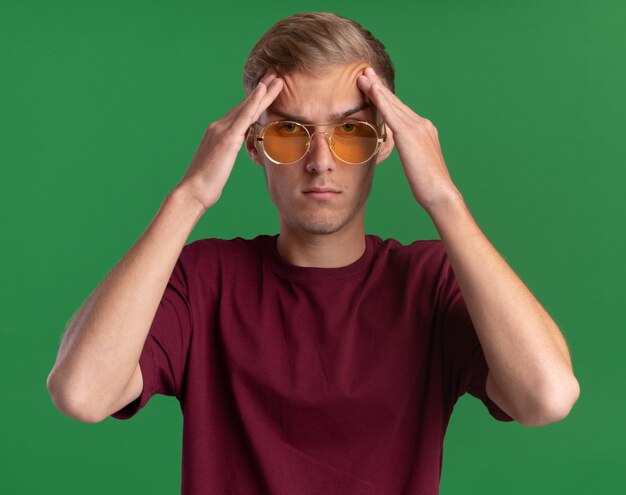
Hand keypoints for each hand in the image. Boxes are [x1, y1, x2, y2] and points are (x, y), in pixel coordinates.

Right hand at [175, 73, 283, 211]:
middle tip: (275, 75)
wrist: (193, 191)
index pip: (241, 114)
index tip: (266, 89)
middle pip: (245, 106)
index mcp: (218, 133)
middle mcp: (219, 127)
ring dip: (264, 91)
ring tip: (277, 78)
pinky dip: (254, 101)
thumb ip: (226, 155)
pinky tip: (263, 89)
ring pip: (248, 107)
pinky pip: (244, 116)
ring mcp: (222, 131)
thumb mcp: (220, 166)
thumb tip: (230, 155)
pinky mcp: (227, 138)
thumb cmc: (206, 185)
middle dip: (261, 90)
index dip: (254, 101)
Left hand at [357, 67, 461, 213]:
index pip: (400, 110)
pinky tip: (371, 90)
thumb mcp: (415, 163)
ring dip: (375, 89)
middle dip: (379, 87)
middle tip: (365, 71)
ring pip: (392, 104)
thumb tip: (398, 149)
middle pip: (396, 102)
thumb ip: (407, 151)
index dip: (385, 97)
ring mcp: (418, 127)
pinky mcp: (410, 135)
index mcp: (423, 130)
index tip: (372, 85)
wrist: (440, 193)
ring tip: (362, 76)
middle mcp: (422, 124)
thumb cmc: (427, 185)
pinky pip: (392, 114)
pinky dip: (381, 100)